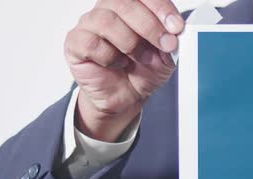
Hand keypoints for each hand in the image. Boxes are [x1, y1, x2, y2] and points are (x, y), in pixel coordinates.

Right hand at [65, 0, 184, 141]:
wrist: (127, 96)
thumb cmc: (143, 70)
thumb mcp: (166, 56)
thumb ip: (171, 41)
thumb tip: (176, 32)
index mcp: (132, 6)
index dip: (161, 8)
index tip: (177, 27)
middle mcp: (109, 9)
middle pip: (124, 3)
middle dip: (150, 26)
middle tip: (166, 45)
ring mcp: (89, 24)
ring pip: (106, 20)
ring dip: (131, 42)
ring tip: (142, 58)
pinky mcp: (75, 43)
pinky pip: (90, 42)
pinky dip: (109, 55)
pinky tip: (119, 63)